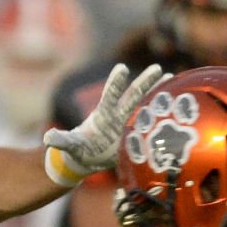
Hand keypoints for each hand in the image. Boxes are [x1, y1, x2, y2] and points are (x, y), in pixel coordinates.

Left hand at [43, 63, 168, 184]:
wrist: (87, 158)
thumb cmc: (78, 149)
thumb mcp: (69, 146)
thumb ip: (61, 140)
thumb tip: (48, 139)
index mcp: (103, 115)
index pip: (110, 96)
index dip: (116, 83)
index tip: (122, 68)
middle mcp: (118, 116)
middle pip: (133, 96)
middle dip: (145, 83)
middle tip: (158, 68)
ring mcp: (129, 124)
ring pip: (146, 107)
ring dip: (158, 96)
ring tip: (172, 80)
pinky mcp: (136, 136)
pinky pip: (151, 126)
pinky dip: (163, 118)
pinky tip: (178, 109)